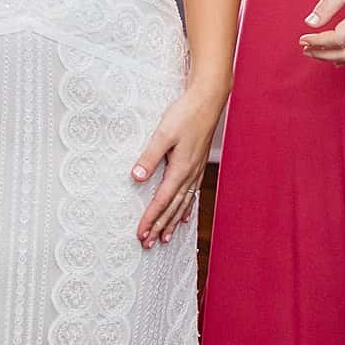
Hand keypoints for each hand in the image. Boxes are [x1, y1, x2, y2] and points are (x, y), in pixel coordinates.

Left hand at [131, 83, 226, 246]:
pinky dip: (185, 209)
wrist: (208, 100)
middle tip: (148, 244)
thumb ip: (150, 156)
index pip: (162, 200)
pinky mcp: (197, 165)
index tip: (141, 233)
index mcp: (180, 169)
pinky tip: (183, 217)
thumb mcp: (163, 134)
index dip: (151, 218)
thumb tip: (137, 177)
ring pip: (183, 204)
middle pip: (173, 208)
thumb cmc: (185, 114)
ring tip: (164, 238)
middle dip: (159, 226)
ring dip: (171, 222)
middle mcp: (190, 174)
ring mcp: (196, 171)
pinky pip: (191, 194)